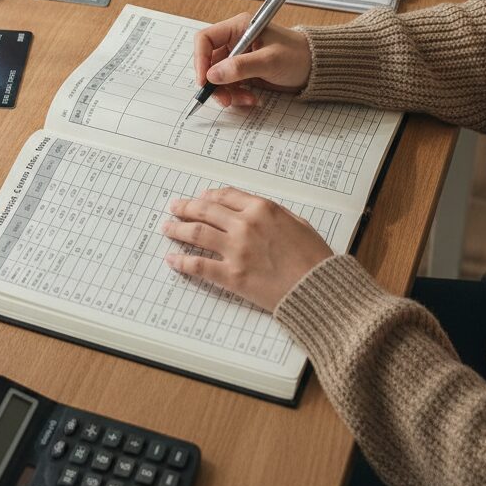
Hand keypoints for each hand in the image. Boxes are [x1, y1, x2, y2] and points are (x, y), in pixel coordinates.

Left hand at [160, 187, 332, 311]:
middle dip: (186, 207)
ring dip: (177, 229)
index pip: (225, 196)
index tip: (199, 198)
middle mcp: (245, 224)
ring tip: (167, 228)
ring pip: (196, 233)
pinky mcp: (232, 275)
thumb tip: (253, 210)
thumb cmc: (314, 258)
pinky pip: (199, 265)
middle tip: (174, 208)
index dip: (208, 196)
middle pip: (205, 210)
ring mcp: (236, 249)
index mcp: (262, 208)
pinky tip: (172, 260)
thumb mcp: (297, 224)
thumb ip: (272, 214)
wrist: (318, 289)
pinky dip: (182, 262)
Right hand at [194, 14, 311, 107]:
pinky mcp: (244, 72)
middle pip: (209, 62)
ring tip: (245, 100)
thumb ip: (240, 67)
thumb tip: (212, 75)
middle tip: (224, 99)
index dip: (200, 59)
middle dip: (215, 82)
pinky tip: (251, 99)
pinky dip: (237, 95)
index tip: (204, 80)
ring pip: (218, 77)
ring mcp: (239, 57)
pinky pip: (230, 85)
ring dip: (227, 92)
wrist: (316, 68)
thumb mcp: (269, 61)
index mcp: (239, 27)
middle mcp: (235, 40)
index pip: (206, 39)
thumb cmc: (297, 55)